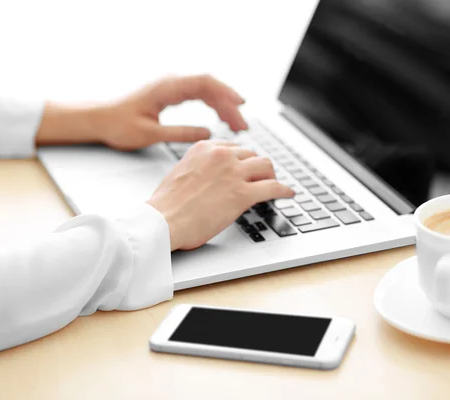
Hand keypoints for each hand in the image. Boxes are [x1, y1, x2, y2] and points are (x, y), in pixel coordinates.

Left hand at [35, 74, 247, 149]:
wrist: (99, 119)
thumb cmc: (118, 125)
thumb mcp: (150, 134)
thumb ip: (180, 133)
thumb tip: (208, 134)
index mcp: (166, 88)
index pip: (204, 84)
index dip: (225, 93)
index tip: (240, 106)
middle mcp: (171, 83)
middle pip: (210, 87)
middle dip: (229, 105)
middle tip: (243, 126)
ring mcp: (172, 87)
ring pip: (207, 91)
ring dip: (224, 106)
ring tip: (237, 126)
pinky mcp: (171, 93)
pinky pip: (199, 95)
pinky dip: (213, 105)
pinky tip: (222, 119)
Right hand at [147, 140, 294, 250]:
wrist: (162, 220)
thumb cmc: (165, 205)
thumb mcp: (180, 173)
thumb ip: (199, 169)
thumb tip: (210, 178)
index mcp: (204, 148)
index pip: (233, 146)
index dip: (242, 158)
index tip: (246, 166)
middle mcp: (221, 155)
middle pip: (251, 154)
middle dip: (256, 167)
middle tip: (260, 177)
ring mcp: (234, 173)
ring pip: (266, 165)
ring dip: (271, 175)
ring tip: (274, 184)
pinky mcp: (243, 194)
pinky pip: (273, 187)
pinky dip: (284, 190)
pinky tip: (288, 194)